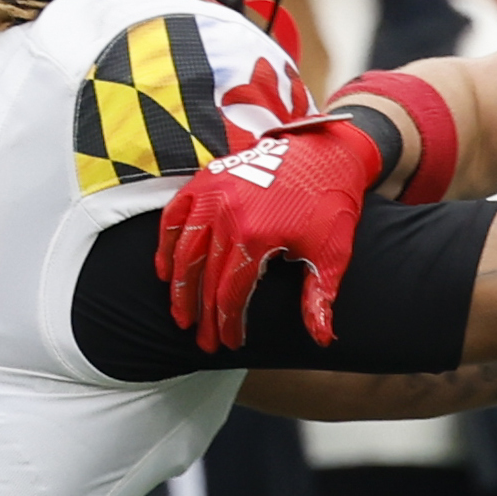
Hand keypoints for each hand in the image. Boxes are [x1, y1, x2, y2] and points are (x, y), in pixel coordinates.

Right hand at [153, 114, 392, 349]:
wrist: (326, 152)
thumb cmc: (331, 203)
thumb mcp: (331, 252)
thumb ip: (318, 297)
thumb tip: (321, 339)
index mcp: (256, 235)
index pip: (230, 293)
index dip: (227, 323)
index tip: (228, 343)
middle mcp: (226, 214)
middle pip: (204, 277)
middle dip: (202, 314)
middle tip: (202, 341)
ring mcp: (212, 194)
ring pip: (184, 250)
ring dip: (178, 287)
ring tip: (180, 314)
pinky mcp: (206, 179)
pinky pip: (174, 216)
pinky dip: (166, 244)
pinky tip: (165, 271)